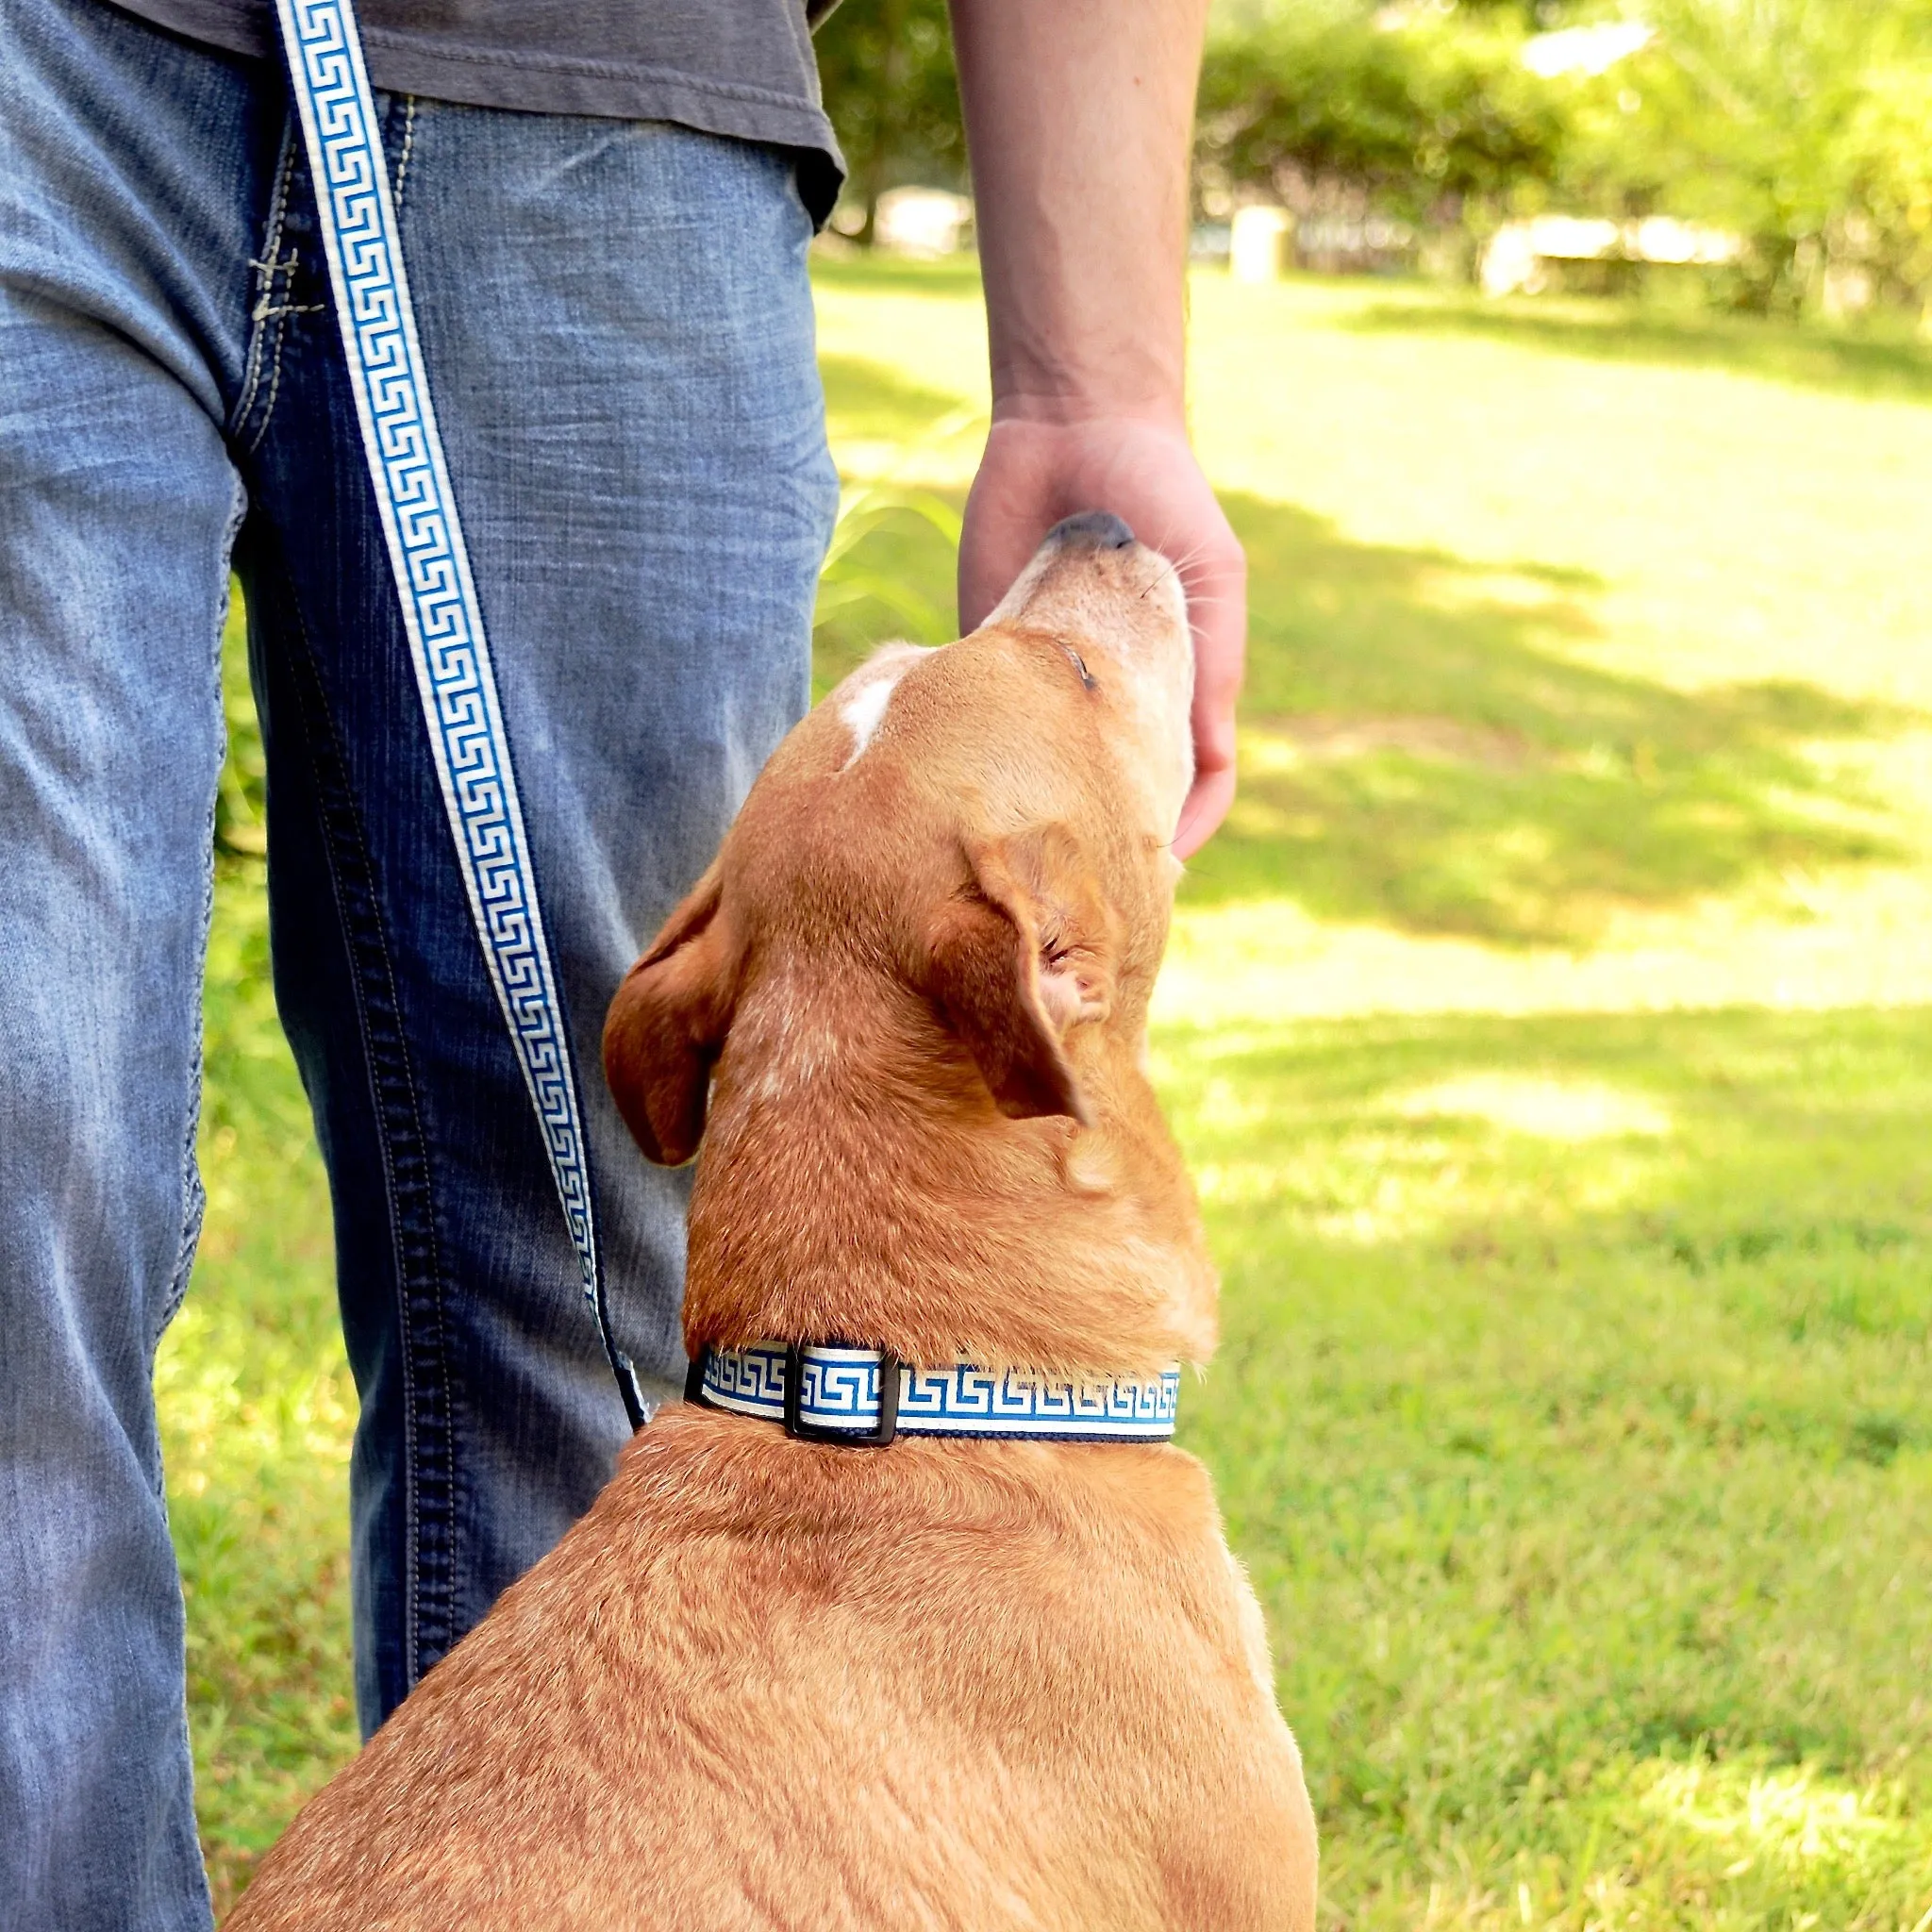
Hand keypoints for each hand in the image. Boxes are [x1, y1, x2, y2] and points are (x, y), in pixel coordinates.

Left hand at [958, 411, 1245, 857]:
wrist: (1073, 422)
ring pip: (1044, 770)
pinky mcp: (988, 652)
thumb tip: (1205, 766)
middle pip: (1112, 790)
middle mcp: (1114, 693)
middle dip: (1102, 840)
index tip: (1154, 874)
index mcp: (1177, 684)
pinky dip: (975, 754)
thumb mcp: (1211, 580)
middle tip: (1079, 887)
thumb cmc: (1163, 493)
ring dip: (1036, 810)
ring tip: (1021, 857)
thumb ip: (1212, 669)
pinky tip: (966, 787)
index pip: (1191, 785)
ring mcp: (1049, 680)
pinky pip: (979, 719)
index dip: (1181, 833)